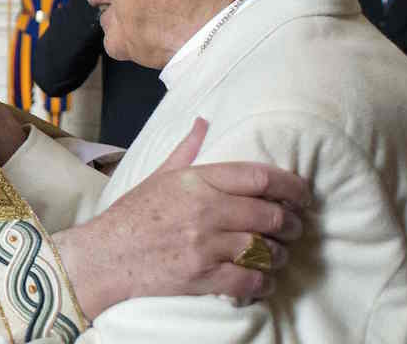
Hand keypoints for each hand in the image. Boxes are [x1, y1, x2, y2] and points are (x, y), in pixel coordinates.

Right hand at [53, 118, 309, 317]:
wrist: (103, 256)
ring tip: (280, 255)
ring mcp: (204, 245)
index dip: (290, 185)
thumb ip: (187, 150)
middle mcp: (204, 210)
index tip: (303, 193)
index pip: (258, 176)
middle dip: (290, 223)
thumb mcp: (158, 175)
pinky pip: (248, 281)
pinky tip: (264, 281)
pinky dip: (262, 283)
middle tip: (294, 227)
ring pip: (264, 249)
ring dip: (279, 254)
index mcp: (196, 181)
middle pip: (269, 214)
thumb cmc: (131, 215)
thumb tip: (204, 121)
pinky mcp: (201, 278)